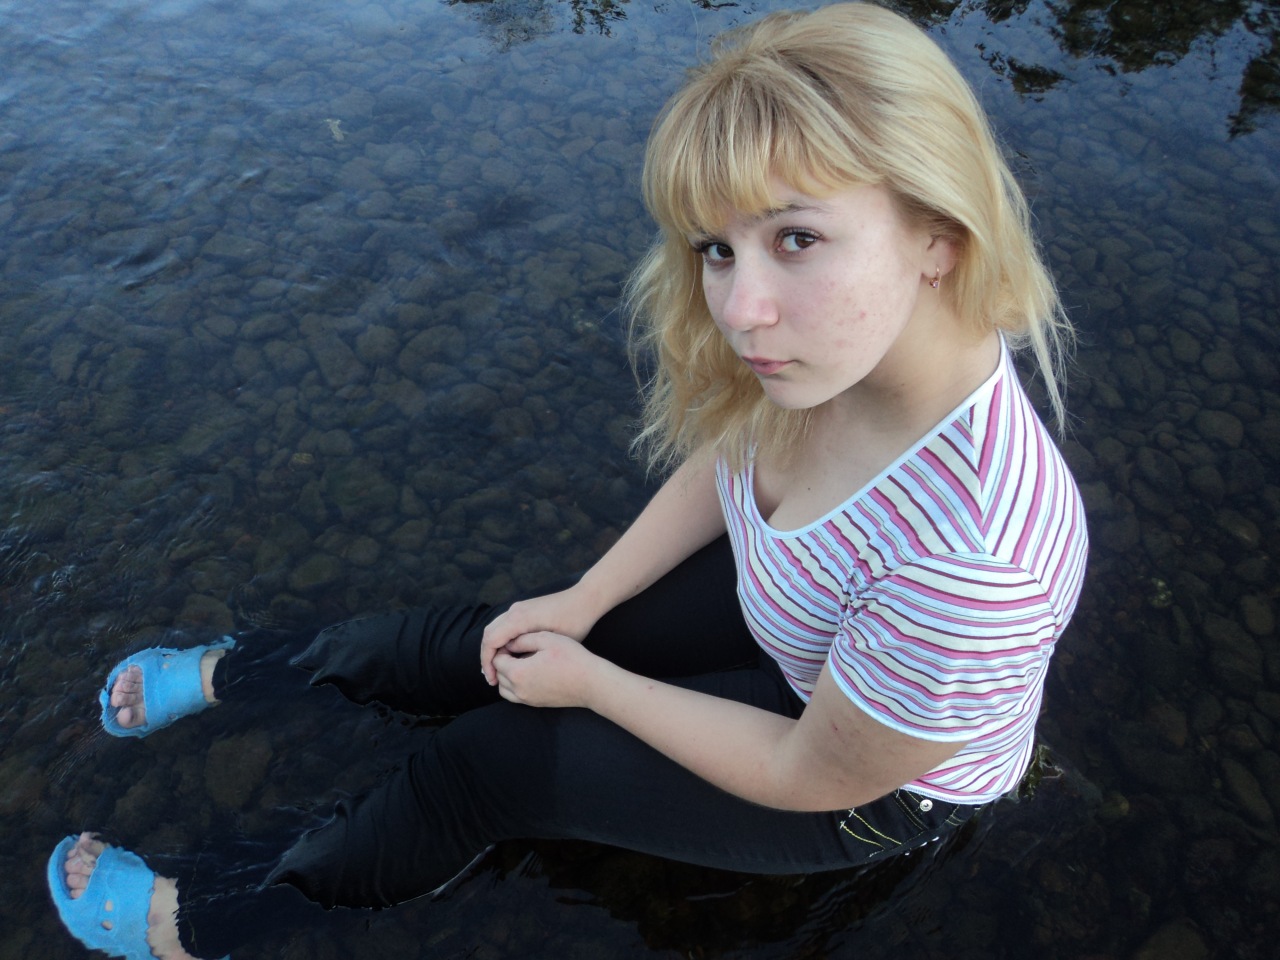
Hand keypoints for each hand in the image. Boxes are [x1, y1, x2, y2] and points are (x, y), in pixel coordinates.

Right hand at [480, 586, 601, 684]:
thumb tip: (511, 666)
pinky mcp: (523, 609)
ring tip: (498, 671)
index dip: (487, 662)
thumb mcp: (553, 642)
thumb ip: (529, 652)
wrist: (585, 599)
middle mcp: (514, 611)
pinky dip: (501, 641)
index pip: (491, 641)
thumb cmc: (574, 622)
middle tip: (492, 679)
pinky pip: (504, 626)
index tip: (492, 680)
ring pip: (494, 629)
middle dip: (487, 658)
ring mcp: (518, 608)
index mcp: (519, 618)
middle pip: (488, 634)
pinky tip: (509, 656)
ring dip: (493, 649)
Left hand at [491, 632, 605, 708]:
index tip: (514, 641)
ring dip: (507, 675)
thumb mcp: (547, 639)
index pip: (497, 660)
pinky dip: (514, 686)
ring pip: (504, 689)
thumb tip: (508, 643)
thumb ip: (523, 640)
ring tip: (520, 662)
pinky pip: (515, 697)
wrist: (591, 683)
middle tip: (516, 649)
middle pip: (498, 675)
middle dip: (502, 661)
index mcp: (518, 672)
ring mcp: (527, 699)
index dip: (502, 648)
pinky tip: (528, 674)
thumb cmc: (571, 658)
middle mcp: (518, 689)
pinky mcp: (535, 704)